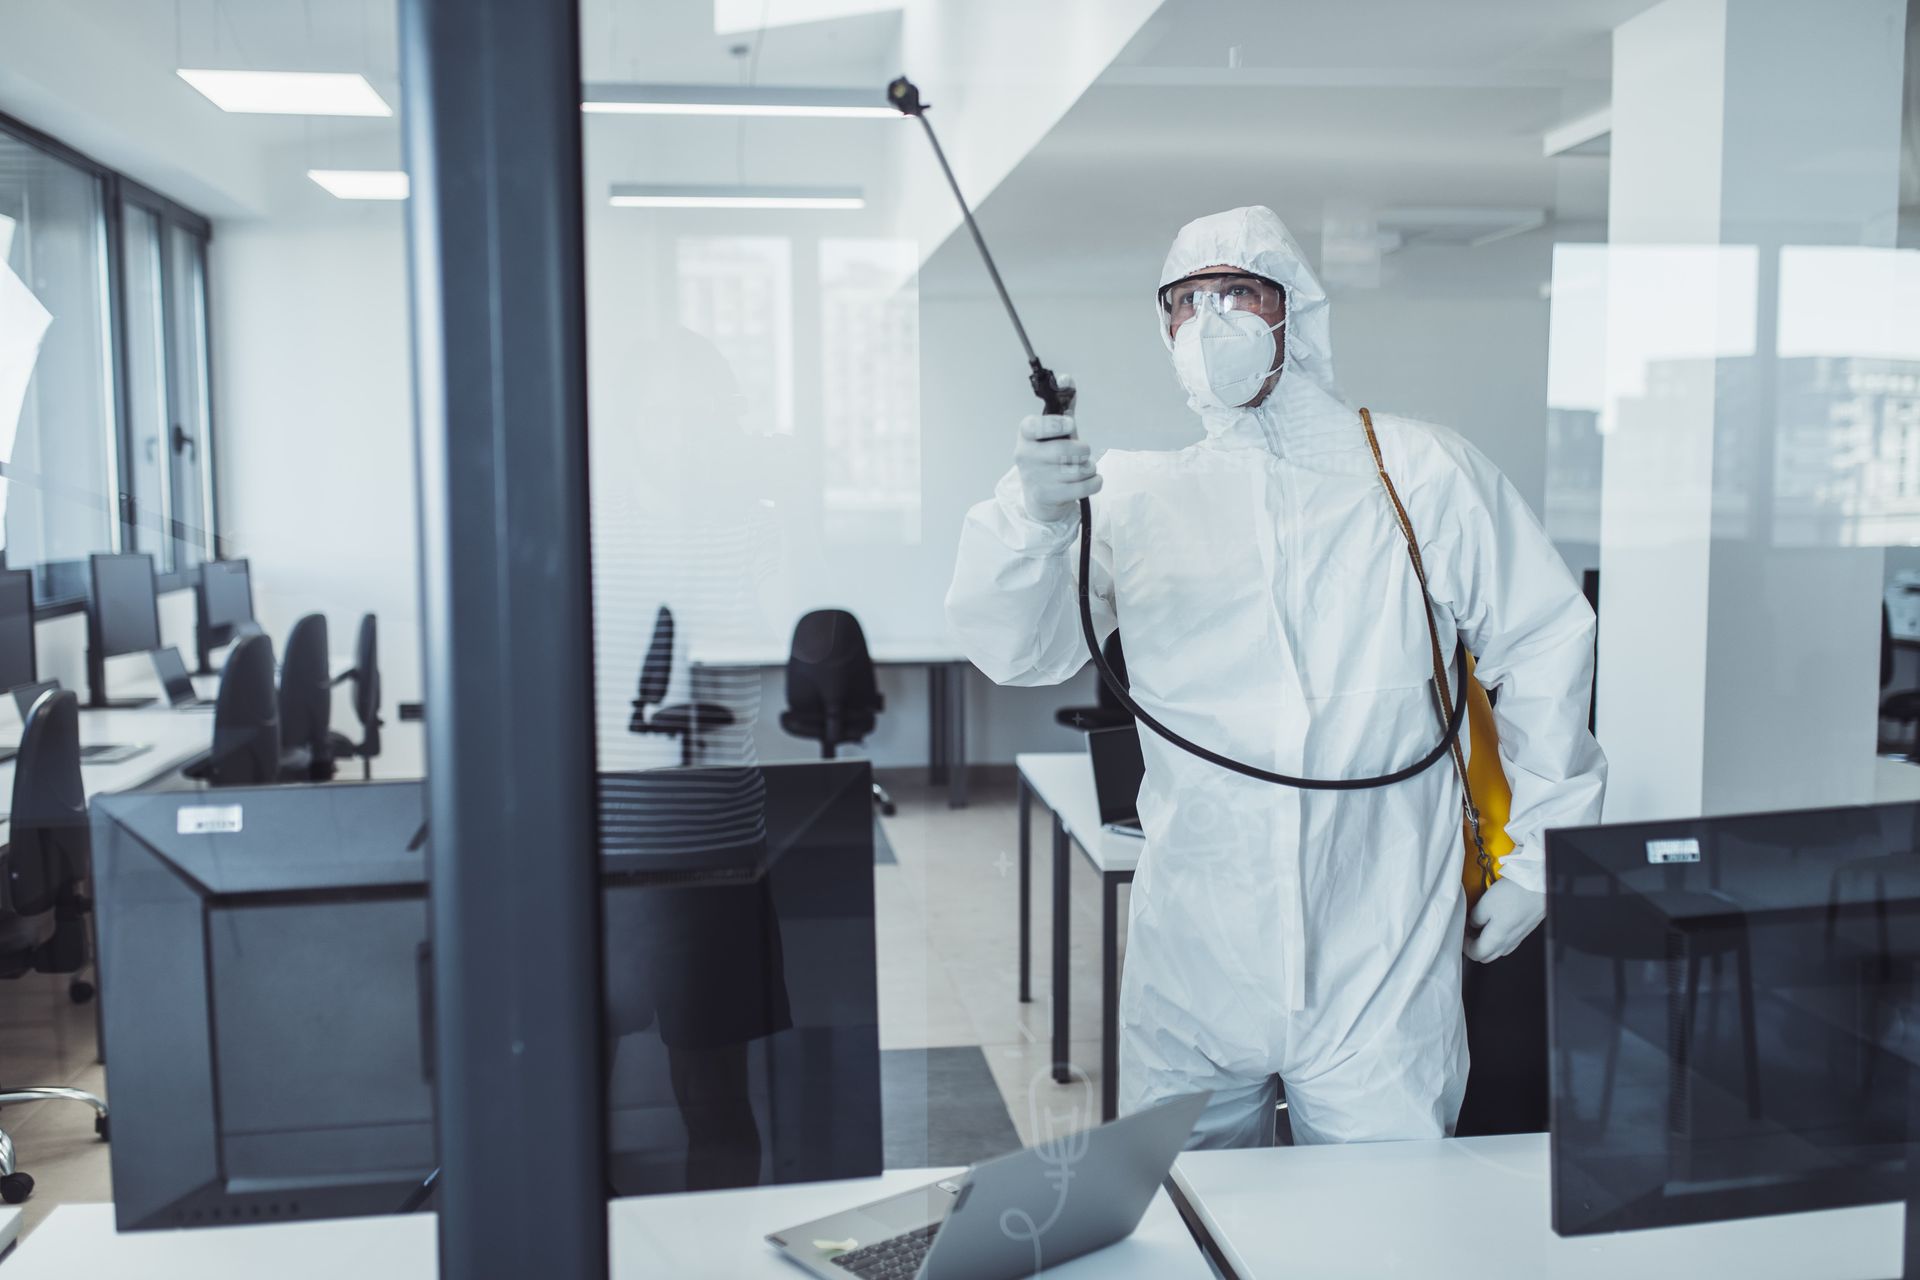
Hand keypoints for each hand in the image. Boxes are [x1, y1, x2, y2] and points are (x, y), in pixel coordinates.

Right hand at [1014, 400, 1100, 524]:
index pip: (1034, 426)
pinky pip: (1083, 487)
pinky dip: (1094, 482)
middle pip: (1062, 450)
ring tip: (1083, 467)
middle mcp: (1025, 456)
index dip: (1054, 424)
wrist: (1041, 494)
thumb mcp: (1056, 430)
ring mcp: (1034, 478)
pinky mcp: (1045, 497)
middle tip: (1083, 451)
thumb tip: (1066, 379)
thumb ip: (1063, 405)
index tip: (1070, 423)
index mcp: (1026, 434)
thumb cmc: (1051, 455)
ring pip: (1077, 470)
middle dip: (1082, 450)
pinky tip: (1089, 480)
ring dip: (1089, 467)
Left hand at [1464, 879, 1543, 962]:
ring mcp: (1520, 936)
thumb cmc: (1516, 894)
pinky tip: (1497, 919)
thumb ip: (1476, 918)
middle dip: (1474, 945)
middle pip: (1488, 955)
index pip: (1476, 954)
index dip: (1464, 946)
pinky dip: (1499, 934)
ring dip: (1487, 940)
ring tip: (1481, 923)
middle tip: (1468, 929)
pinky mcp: (1526, 927)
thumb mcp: (1485, 904)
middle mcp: (1510, 941)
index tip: (1460, 932)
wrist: (1541, 885)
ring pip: (1499, 948)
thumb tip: (1472, 924)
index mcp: (1497, 939)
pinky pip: (1510, 938)